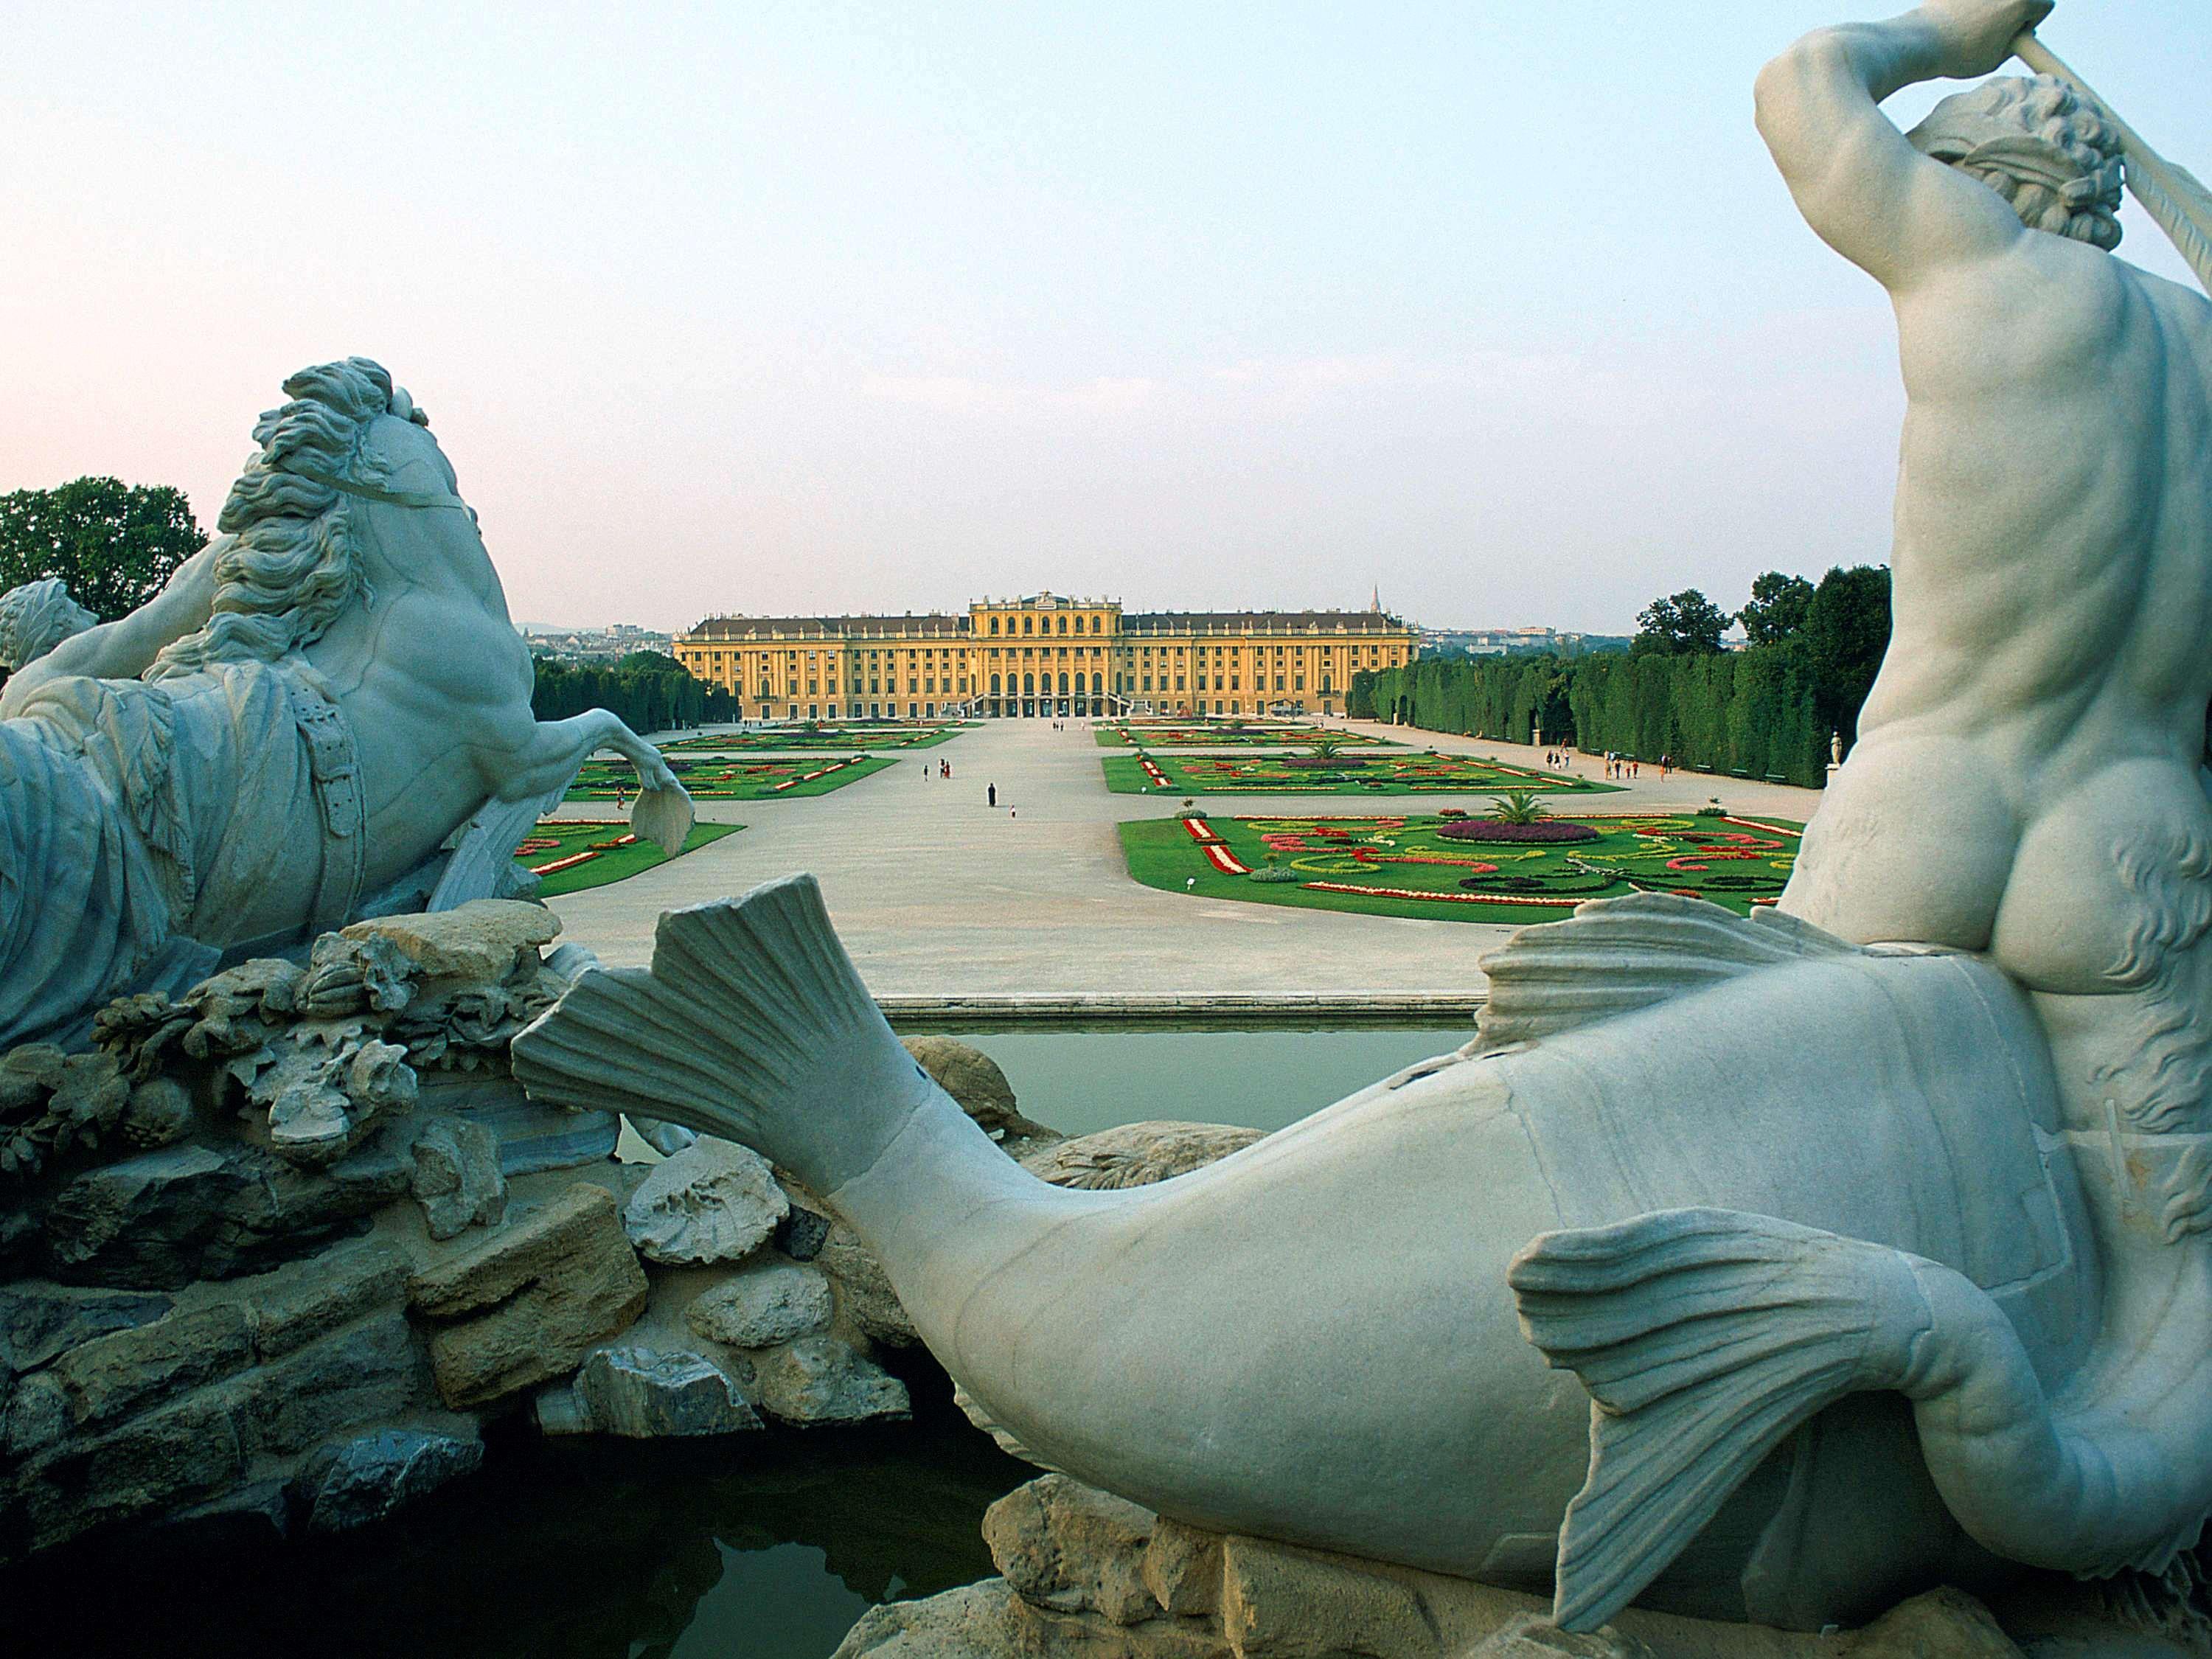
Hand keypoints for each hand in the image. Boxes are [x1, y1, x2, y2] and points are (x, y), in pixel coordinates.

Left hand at [1921, 0, 2053, 79]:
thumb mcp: (1994, 59)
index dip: (2032, 23)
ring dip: (1988, 6)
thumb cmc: (1957, 55)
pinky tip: (1952, 15)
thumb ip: (2014, 43)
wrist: (1919, 42)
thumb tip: (2019, 33)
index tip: (2016, 34)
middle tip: (1991, 30)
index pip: (2045, 7)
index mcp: (2021, 2)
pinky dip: (1966, 4)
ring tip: (1967, 25)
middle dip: (2012, 10)